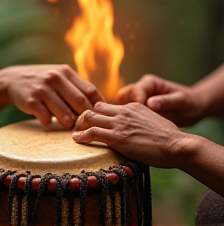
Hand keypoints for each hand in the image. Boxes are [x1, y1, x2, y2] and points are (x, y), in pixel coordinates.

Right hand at [0, 64, 102, 128]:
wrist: (12, 79)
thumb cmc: (43, 81)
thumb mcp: (60, 76)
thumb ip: (76, 87)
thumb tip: (96, 106)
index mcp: (66, 72)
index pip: (90, 90)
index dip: (98, 105)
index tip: (100, 116)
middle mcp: (55, 78)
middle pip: (80, 102)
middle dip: (85, 117)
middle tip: (86, 125)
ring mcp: (42, 89)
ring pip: (64, 113)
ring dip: (69, 123)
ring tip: (69, 126)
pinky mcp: (30, 101)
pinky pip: (46, 118)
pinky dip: (50, 122)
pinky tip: (48, 119)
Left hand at [72, 102, 188, 167]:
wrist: (177, 145)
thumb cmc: (169, 137)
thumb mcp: (153, 120)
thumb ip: (140, 119)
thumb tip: (133, 126)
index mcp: (132, 106)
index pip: (106, 105)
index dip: (96, 112)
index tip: (89, 118)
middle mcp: (124, 111)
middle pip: (95, 108)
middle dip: (85, 115)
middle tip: (78, 124)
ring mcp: (120, 123)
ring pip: (90, 117)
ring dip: (80, 124)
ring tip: (74, 131)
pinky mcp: (117, 138)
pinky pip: (92, 133)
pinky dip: (81, 136)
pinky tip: (76, 139)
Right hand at [117, 74, 205, 126]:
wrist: (194, 107)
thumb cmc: (190, 103)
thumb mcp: (181, 102)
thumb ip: (165, 101)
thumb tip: (150, 104)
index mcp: (150, 82)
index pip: (135, 92)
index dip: (136, 106)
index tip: (142, 119)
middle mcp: (141, 87)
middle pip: (124, 96)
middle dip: (127, 110)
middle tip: (136, 124)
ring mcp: (138, 96)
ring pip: (122, 103)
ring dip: (125, 114)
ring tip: (134, 127)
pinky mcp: (137, 106)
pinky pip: (126, 110)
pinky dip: (128, 118)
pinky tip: (135, 128)